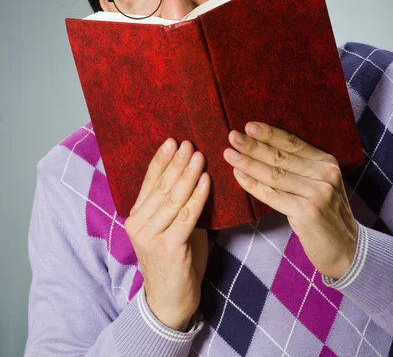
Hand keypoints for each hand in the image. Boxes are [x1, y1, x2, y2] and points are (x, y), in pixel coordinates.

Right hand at [125, 138, 210, 330]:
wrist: (169, 301)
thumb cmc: (175, 259)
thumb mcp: (170, 227)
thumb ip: (174, 205)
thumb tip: (192, 172)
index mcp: (136, 216)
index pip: (149, 182)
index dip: (161, 160)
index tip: (172, 141)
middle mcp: (139, 224)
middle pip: (161, 186)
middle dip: (177, 162)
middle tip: (189, 143)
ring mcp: (151, 236)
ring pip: (173, 199)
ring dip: (188, 175)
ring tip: (199, 156)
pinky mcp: (168, 247)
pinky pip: (186, 216)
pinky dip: (197, 197)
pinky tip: (206, 182)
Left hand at [224, 122, 357, 279]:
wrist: (348, 251)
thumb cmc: (326, 216)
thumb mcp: (320, 185)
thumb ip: (300, 168)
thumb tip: (263, 149)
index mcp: (327, 163)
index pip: (293, 143)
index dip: (270, 134)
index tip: (249, 126)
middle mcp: (325, 174)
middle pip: (281, 157)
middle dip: (253, 146)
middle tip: (232, 136)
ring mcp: (318, 193)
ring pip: (275, 175)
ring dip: (248, 163)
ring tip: (229, 154)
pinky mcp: (308, 212)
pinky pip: (273, 196)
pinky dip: (253, 185)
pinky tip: (239, 176)